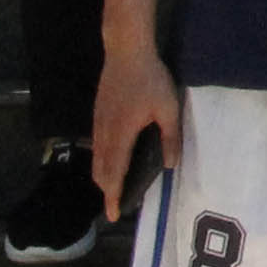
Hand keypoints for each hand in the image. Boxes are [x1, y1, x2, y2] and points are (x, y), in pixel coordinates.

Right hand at [91, 43, 180, 220]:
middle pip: (100, 170)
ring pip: (96, 158)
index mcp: (120, 135)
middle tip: (116, 204)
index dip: (113, 196)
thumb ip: (170, 138)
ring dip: (103, 176)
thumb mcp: (169, 109)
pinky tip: (111, 161)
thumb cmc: (151, 79)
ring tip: (114, 188)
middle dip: (106, 190)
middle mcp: (104, 133)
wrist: (126, 52)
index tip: (113, 215)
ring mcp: (98, 123)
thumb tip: (170, 166)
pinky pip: (96, 146)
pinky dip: (101, 161)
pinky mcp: (98, 114)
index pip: (114, 173)